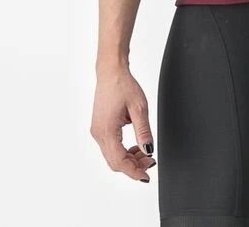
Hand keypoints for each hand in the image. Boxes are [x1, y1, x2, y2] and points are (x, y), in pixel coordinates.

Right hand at [90, 67, 156, 182]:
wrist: (111, 72)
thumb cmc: (123, 86)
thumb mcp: (139, 108)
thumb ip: (144, 131)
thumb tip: (148, 150)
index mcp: (107, 130)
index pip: (119, 161)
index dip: (133, 171)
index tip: (146, 175)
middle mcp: (98, 133)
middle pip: (114, 162)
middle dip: (133, 166)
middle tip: (150, 162)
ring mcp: (97, 131)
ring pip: (112, 156)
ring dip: (129, 159)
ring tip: (146, 153)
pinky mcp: (100, 128)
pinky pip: (111, 147)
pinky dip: (123, 151)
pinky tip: (136, 147)